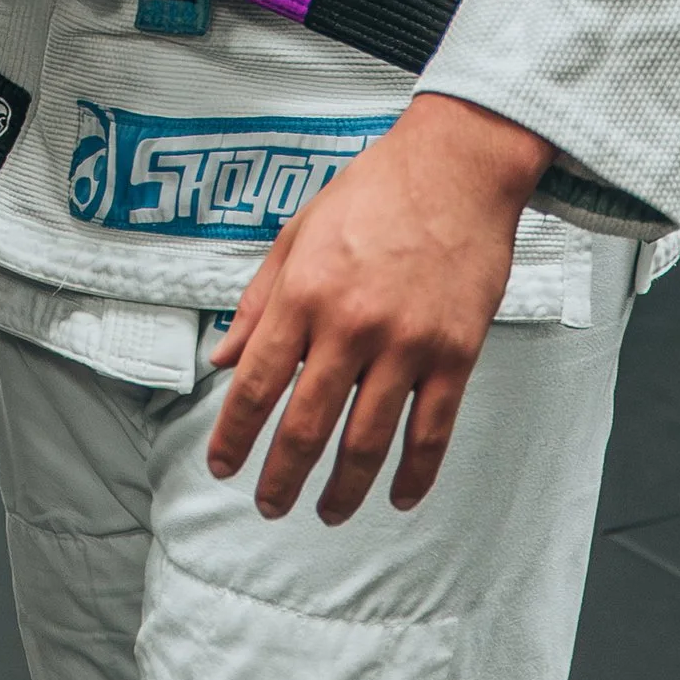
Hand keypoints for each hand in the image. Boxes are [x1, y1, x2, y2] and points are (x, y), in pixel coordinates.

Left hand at [206, 95, 542, 523]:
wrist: (456, 167)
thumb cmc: (372, 193)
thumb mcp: (296, 234)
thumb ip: (258, 302)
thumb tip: (223, 359)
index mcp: (304, 294)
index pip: (256, 384)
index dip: (234, 436)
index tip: (222, 468)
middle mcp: (351, 325)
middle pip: (307, 425)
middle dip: (280, 477)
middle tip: (267, 505)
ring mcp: (408, 344)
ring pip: (367, 441)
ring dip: (342, 489)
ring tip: (326, 512)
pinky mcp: (457, 354)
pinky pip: (432, 432)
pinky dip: (414, 474)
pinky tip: (397, 497)